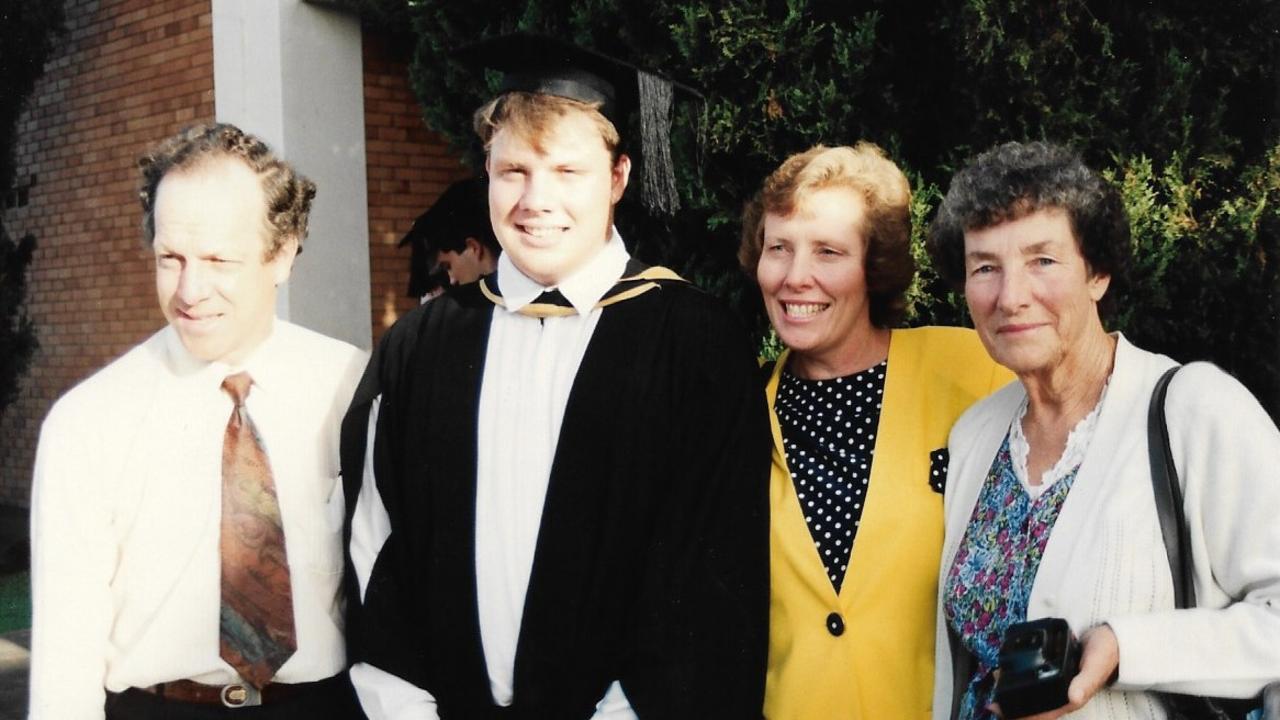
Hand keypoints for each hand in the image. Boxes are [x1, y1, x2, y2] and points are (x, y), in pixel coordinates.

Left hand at [988, 624, 1119, 718]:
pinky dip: (1022, 674)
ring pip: (1033, 690)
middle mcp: (1062, 692)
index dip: (1023, 717)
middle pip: (1034, 705)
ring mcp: (1057, 680)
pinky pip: (1036, 675)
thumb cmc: (1105, 655)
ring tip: (996, 680)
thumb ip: (1085, 682)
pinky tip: (1009, 668)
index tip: (1001, 712)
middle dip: (1013, 706)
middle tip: (993, 700)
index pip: (1044, 714)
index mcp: (1070, 697)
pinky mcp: (1054, 667)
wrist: (1111, 639)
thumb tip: (1074, 698)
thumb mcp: (1095, 667)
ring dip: (1015, 689)